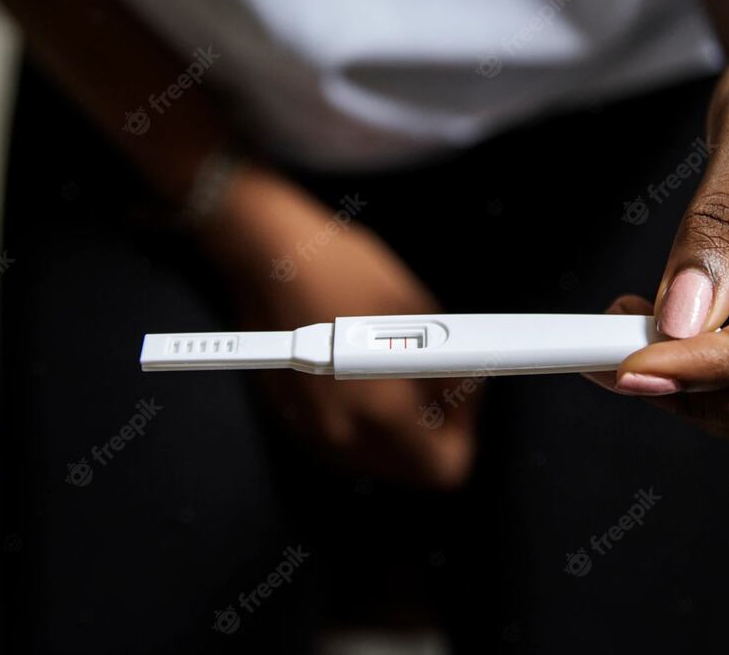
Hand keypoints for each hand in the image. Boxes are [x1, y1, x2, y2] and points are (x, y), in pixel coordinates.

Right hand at [198, 165, 476, 485]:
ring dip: (396, 428)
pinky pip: (345, 443)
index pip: (443, 466)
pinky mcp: (292, 421)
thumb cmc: (338, 271)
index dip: (462, 434)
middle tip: (431, 384)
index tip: (460, 402)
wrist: (266, 257)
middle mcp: (343, 433)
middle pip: (410, 469)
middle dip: (430, 432)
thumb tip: (461, 382)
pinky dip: (363, 420)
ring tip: (393, 373)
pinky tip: (363, 377)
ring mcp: (312, 432)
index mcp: (380, 409)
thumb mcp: (415, 306)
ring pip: (378, 459)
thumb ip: (448, 360)